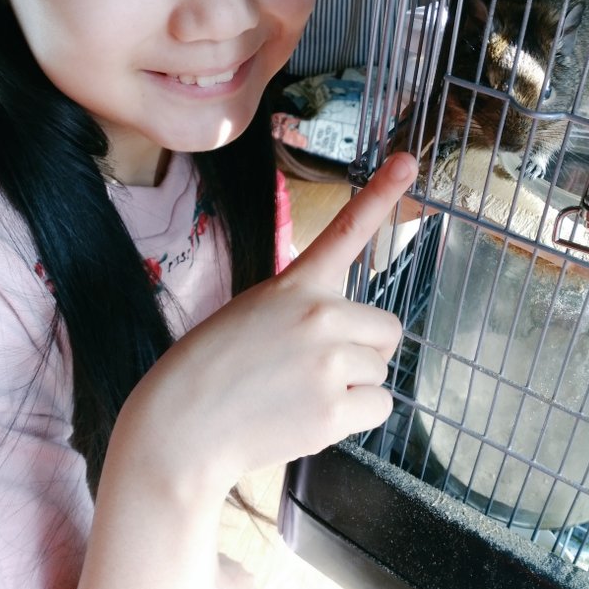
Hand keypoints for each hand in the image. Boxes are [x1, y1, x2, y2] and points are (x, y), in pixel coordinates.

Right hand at [111, 152, 418, 498]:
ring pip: (381, 371)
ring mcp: (330, 362)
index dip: (380, 193)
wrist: (181, 427)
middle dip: (365, 349)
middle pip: (387, 329)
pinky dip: (355, 417)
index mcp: (297, 285)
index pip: (346, 230)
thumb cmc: (212, 368)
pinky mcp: (334, 410)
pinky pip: (378, 408)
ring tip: (302, 394)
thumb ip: (306, 309)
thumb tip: (354, 338)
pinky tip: (311, 417)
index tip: (407, 161)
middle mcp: (320, 315)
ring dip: (355, 386)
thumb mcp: (255, 311)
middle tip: (321, 366)